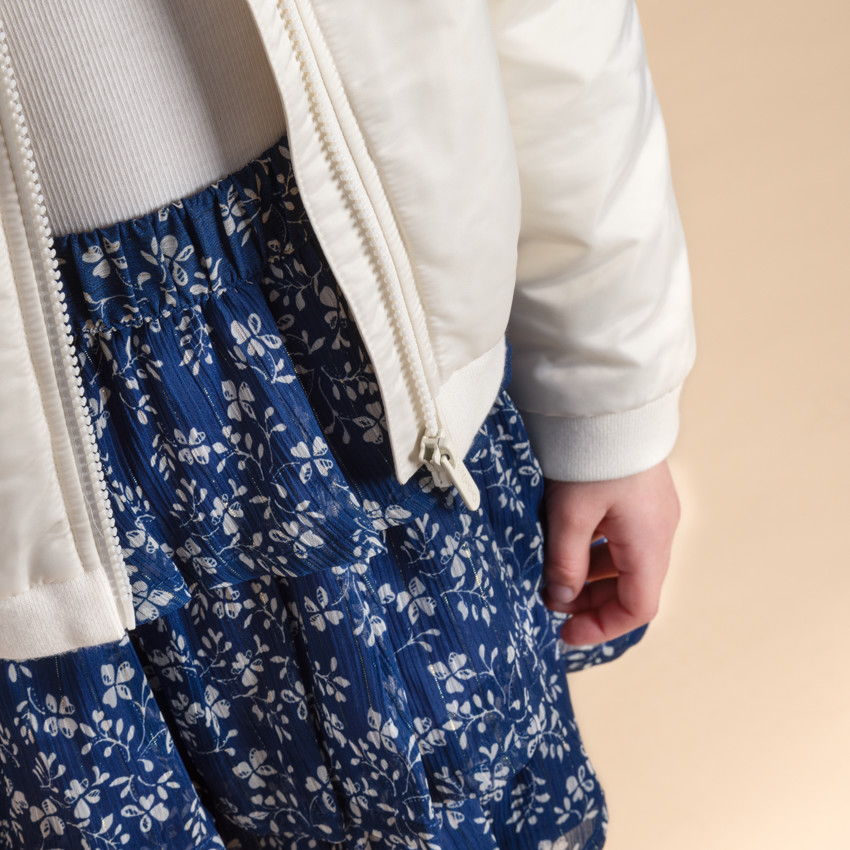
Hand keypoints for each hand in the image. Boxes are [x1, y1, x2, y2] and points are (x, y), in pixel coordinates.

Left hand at [540, 460, 679, 645]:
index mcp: (650, 543)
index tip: (566, 633)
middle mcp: (660, 531)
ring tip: (553, 573)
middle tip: (552, 601)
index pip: (638, 607)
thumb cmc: (592, 459)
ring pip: (625, 562)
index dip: (602, 627)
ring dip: (591, 575)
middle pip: (632, 586)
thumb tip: (560, 598)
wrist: (607, 405)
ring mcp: (653, 512)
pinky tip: (567, 543)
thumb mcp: (569, 516)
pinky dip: (596, 550)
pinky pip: (622, 537)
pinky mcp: (641, 496)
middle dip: (592, 601)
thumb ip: (565, 564)